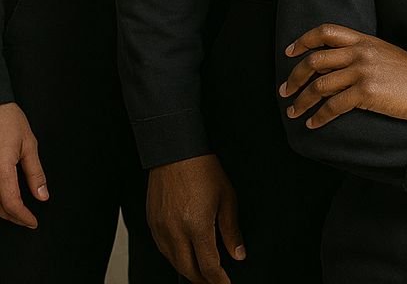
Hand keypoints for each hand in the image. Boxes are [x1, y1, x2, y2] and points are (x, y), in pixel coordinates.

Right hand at [0, 102, 46, 227]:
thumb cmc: (8, 122)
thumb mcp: (29, 145)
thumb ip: (35, 173)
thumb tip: (42, 196)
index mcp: (1, 169)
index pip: (11, 203)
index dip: (23, 216)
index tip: (32, 222)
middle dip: (13, 217)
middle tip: (27, 218)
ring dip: (1, 211)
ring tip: (17, 211)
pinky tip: (3, 200)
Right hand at [147, 154, 245, 283]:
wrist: (176, 152)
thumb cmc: (203, 169)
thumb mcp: (227, 197)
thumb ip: (231, 230)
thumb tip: (238, 254)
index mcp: (196, 226)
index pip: (208, 266)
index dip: (218, 279)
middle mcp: (175, 232)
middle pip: (188, 269)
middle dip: (202, 280)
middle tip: (214, 282)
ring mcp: (161, 229)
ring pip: (173, 262)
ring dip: (188, 270)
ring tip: (201, 271)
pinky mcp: (152, 223)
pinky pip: (162, 249)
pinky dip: (174, 257)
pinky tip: (184, 254)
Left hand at [281, 24, 406, 127]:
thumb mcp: (384, 54)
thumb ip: (361, 54)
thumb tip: (334, 64)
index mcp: (364, 40)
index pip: (326, 31)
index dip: (303, 40)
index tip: (290, 52)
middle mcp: (360, 52)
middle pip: (315, 60)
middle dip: (295, 77)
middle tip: (284, 90)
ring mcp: (363, 72)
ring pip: (320, 86)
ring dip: (302, 101)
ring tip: (293, 111)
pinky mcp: (367, 94)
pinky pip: (333, 106)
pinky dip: (319, 116)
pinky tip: (313, 123)